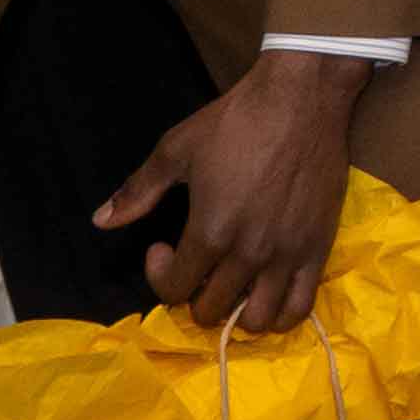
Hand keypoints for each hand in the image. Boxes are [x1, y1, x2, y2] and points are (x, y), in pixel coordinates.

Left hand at [99, 48, 371, 333]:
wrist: (302, 99)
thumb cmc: (236, 122)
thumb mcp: (176, 150)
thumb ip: (138, 191)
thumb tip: (101, 221)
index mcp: (209, 231)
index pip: (174, 289)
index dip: (159, 273)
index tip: (161, 247)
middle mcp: (248, 253)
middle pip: (211, 310)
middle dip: (193, 293)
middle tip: (196, 263)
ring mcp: (287, 255)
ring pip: (257, 321)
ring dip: (237, 310)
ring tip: (233, 282)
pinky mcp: (317, 249)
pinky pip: (299, 307)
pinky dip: (280, 313)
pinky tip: (268, 289)